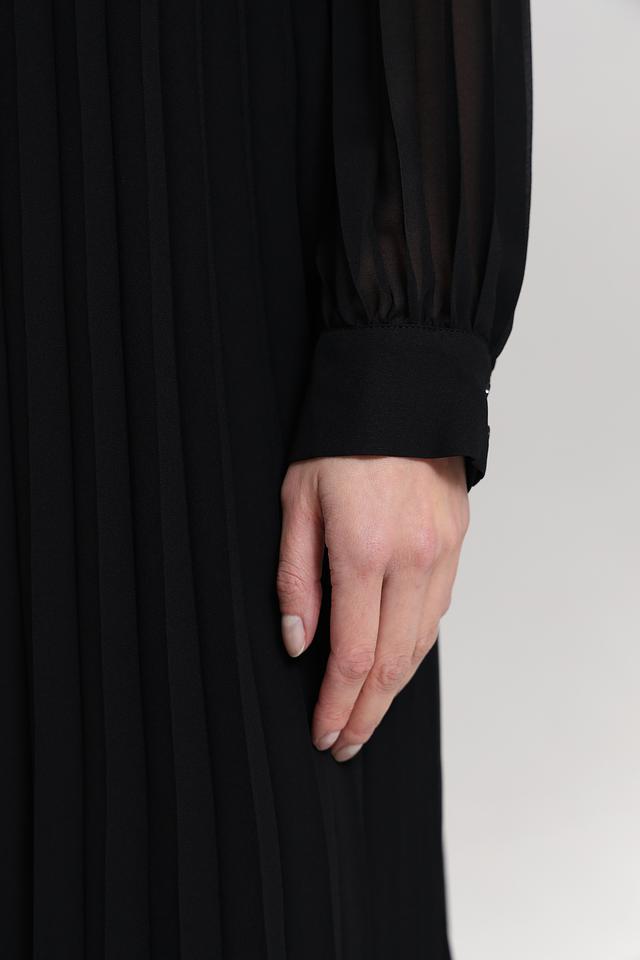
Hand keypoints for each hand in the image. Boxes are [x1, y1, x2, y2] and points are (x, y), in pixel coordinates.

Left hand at [277, 455, 469, 761]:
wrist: (401, 392)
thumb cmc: (339, 442)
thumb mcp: (298, 502)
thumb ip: (296, 577)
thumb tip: (299, 642)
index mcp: (364, 552)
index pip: (354, 655)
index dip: (337, 704)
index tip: (321, 733)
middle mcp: (411, 561)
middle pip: (393, 665)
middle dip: (366, 714)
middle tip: (344, 744)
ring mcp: (441, 554)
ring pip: (420, 646)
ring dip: (392, 691)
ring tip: (366, 717)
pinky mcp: (456, 545)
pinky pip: (437, 613)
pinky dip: (414, 650)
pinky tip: (395, 665)